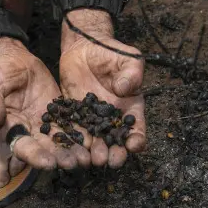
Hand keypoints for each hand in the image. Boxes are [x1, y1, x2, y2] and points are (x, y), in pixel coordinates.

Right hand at [0, 38, 89, 169]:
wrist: (13, 58)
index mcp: (10, 128)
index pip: (23, 147)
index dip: (35, 156)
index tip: (49, 163)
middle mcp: (29, 131)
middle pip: (45, 149)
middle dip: (59, 157)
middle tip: (74, 163)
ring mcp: (46, 122)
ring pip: (61, 140)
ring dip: (73, 150)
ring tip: (87, 157)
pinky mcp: (59, 112)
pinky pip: (71, 124)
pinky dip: (81, 133)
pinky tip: (93, 140)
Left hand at [58, 9, 146, 167]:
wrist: (84, 46)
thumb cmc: (111, 52)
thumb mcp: (129, 58)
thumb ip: (132, 73)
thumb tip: (126, 89)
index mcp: (130, 108)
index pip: (137, 129)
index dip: (137, 140)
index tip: (133, 146)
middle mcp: (112, 118)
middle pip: (115, 142)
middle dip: (114, 153)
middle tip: (108, 160)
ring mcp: (92, 119)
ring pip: (94, 141)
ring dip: (93, 153)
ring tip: (91, 160)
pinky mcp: (74, 115)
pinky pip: (73, 130)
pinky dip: (73, 141)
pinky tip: (70, 148)